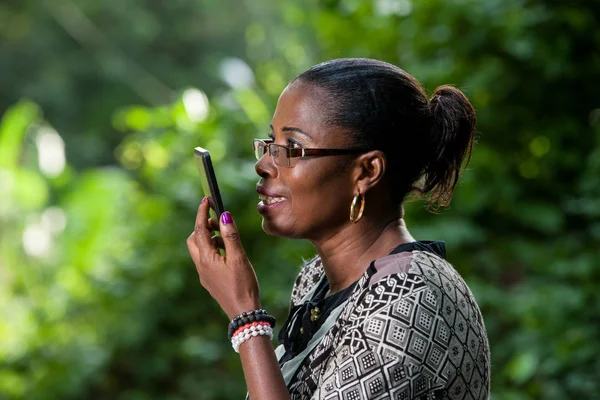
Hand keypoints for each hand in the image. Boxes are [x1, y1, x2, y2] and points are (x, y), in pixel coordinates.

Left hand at [186, 198, 260, 318]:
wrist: (243, 313)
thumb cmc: (243, 285)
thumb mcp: (239, 258)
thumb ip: (231, 236)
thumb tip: (224, 216)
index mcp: (206, 259)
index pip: (200, 229)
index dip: (202, 213)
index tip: (206, 200)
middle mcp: (201, 266)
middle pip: (194, 239)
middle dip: (203, 227)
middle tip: (218, 222)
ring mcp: (204, 275)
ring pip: (199, 250)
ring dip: (209, 239)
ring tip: (226, 238)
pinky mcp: (210, 281)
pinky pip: (206, 260)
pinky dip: (212, 250)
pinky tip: (227, 253)